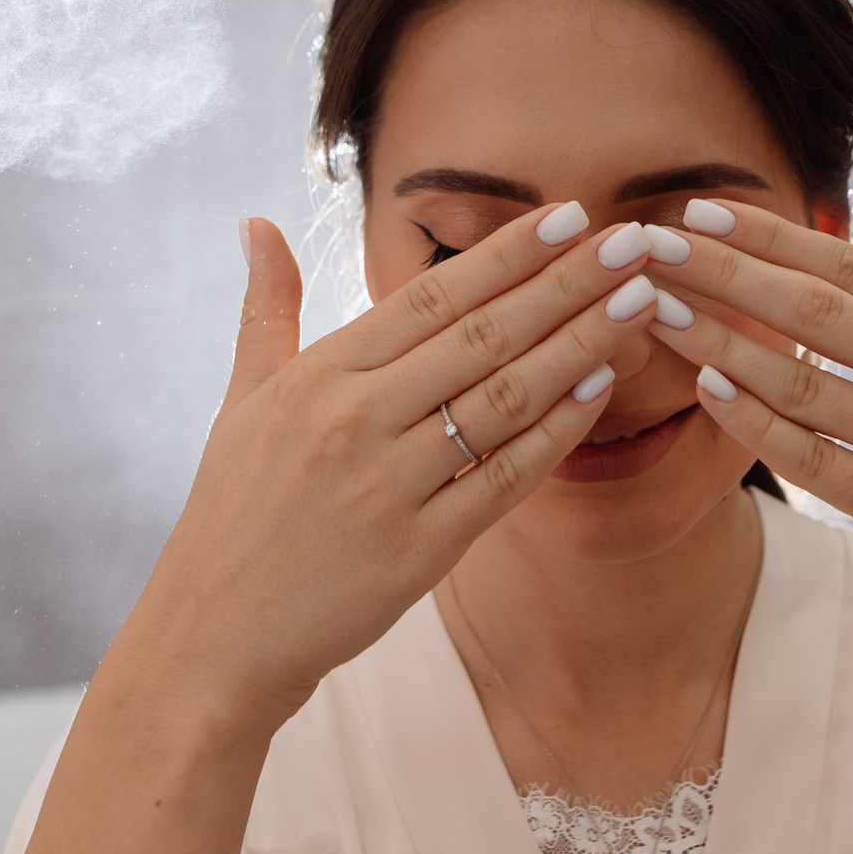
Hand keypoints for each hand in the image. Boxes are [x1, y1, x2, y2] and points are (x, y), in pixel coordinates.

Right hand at [125, 205, 660, 726]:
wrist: (212, 639)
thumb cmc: (232, 513)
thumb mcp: (241, 401)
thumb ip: (266, 309)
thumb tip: (256, 224)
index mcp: (320, 375)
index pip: (432, 295)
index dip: (508, 252)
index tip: (570, 213)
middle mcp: (354, 420)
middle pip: (483, 335)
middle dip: (567, 282)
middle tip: (633, 241)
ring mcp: (388, 486)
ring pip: (505, 399)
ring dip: (581, 345)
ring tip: (640, 302)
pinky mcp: (417, 551)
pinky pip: (503, 479)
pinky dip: (556, 432)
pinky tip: (601, 390)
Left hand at [641, 168, 852, 655]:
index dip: (773, 237)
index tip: (703, 208)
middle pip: (819, 313)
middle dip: (726, 273)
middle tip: (650, 245)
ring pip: (807, 387)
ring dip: (724, 344)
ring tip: (658, 311)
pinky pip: (820, 465)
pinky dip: (762, 429)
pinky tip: (712, 392)